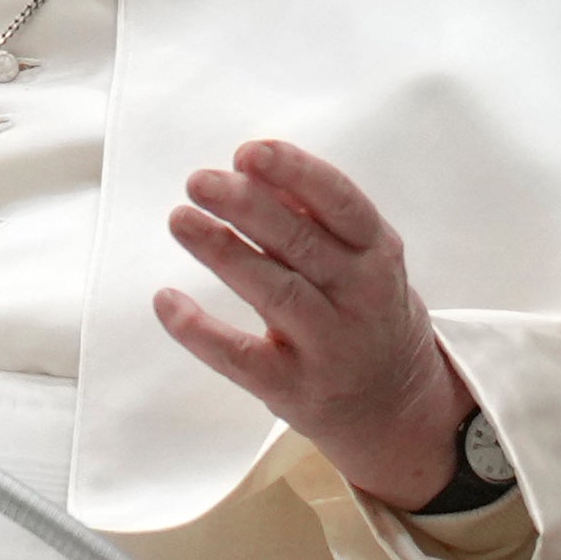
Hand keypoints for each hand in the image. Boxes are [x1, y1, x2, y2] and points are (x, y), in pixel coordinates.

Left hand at [155, 139, 472, 509]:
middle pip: (301, 243)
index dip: (295, 173)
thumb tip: (256, 167)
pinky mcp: (291, 388)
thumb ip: (316, 216)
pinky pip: (239, 358)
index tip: (249, 152)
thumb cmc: (364, 313)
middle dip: (247, 206)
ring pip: (274, 292)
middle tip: (200, 181)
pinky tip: (166, 301)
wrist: (394, 407)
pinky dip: (200, 330)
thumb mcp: (363, 260)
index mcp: (378, 256)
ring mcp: (328, 347)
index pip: (341, 204)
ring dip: (223, 252)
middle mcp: (360, 299)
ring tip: (181, 220)